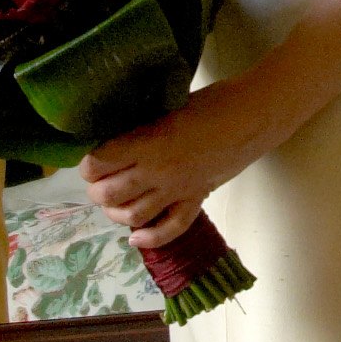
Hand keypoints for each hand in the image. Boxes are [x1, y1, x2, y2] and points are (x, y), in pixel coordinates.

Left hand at [82, 84, 265, 249]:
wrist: (253, 116)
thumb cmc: (211, 102)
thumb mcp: (166, 107)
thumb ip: (141, 129)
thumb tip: (116, 139)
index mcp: (147, 142)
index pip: (99, 163)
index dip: (88, 165)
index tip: (90, 161)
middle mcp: (157, 171)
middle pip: (109, 194)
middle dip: (96, 191)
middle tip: (98, 183)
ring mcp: (177, 190)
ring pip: (133, 216)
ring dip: (115, 214)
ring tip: (114, 205)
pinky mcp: (196, 200)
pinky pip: (171, 229)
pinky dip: (150, 239)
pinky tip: (136, 238)